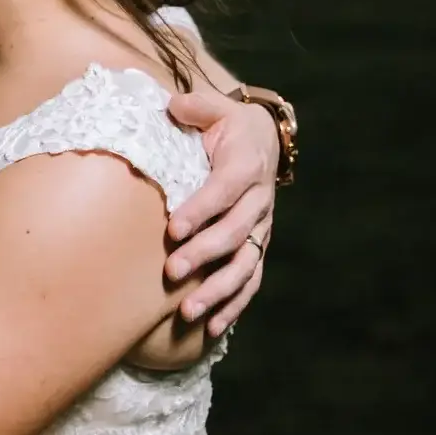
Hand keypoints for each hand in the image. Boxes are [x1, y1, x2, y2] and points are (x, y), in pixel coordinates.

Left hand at [165, 88, 277, 335]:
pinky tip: (213, 327)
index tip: (173, 229)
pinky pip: (251, 280)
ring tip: (188, 312)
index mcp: (246, 165)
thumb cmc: (228, 125)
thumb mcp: (216, 108)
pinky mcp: (259, 246)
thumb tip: (172, 107)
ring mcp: (262, 228)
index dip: (201, 210)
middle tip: (172, 272)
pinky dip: (234, 305)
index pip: (223, 191)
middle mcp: (258, 201)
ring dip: (218, 291)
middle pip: (235, 233)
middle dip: (203, 255)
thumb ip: (195, 107)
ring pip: (245, 264)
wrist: (264, 140)